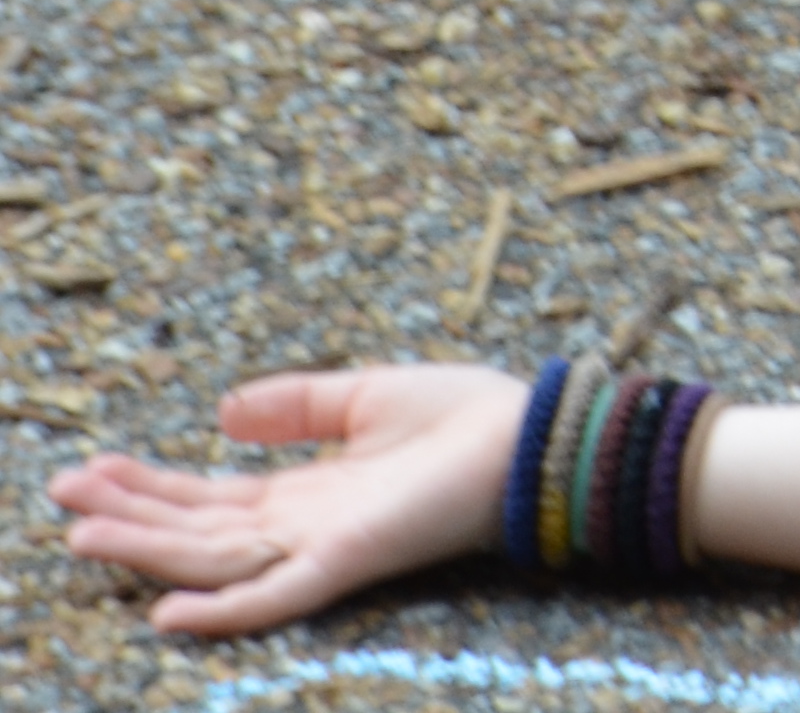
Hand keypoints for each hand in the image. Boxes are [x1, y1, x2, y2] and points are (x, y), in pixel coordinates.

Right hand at [48, 364, 521, 635]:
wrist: (530, 438)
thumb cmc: (464, 418)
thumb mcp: (365, 396)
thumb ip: (297, 405)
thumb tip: (221, 410)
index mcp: (305, 491)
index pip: (209, 498)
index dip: (149, 487)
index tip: (90, 468)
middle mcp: (302, 526)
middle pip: (196, 527)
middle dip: (128, 513)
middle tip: (62, 493)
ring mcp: (320, 546)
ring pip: (214, 557)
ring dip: (148, 549)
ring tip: (84, 532)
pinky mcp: (348, 559)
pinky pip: (275, 594)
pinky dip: (223, 607)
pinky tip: (168, 611)